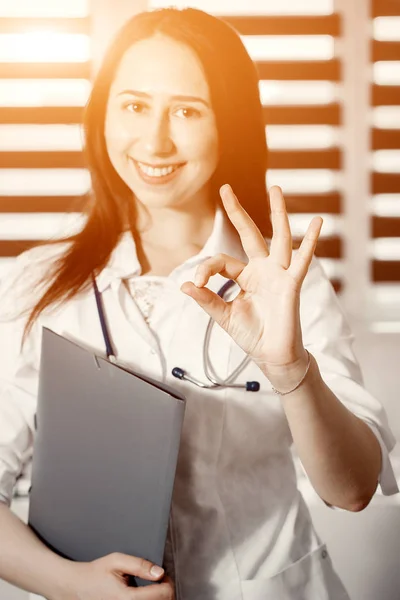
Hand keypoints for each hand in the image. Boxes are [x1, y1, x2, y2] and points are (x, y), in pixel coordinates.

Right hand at [58, 552, 173, 599]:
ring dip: (158, 598)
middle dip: (165, 591)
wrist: (75, 588)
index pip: (162, 594)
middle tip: (159, 580)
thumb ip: (140, 565)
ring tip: (152, 588)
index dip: (167, 582)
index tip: (162, 575)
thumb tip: (159, 572)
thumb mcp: (116, 561)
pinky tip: (144, 596)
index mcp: (127, 598)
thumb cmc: (94, 574)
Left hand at [181, 184, 321, 380]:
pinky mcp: (292, 284)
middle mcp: (262, 270)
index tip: (195, 285)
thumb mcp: (223, 316)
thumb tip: (183, 286)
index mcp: (244, 276)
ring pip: (278, 237)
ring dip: (277, 212)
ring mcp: (278, 274)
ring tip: (275, 189)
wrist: (272, 356)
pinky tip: (317, 222)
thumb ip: (206, 299)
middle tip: (226, 189)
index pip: (221, 261)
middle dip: (238, 212)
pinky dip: (310, 241)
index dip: (205, 270)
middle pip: (250, 234)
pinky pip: (302, 259)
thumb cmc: (252, 335)